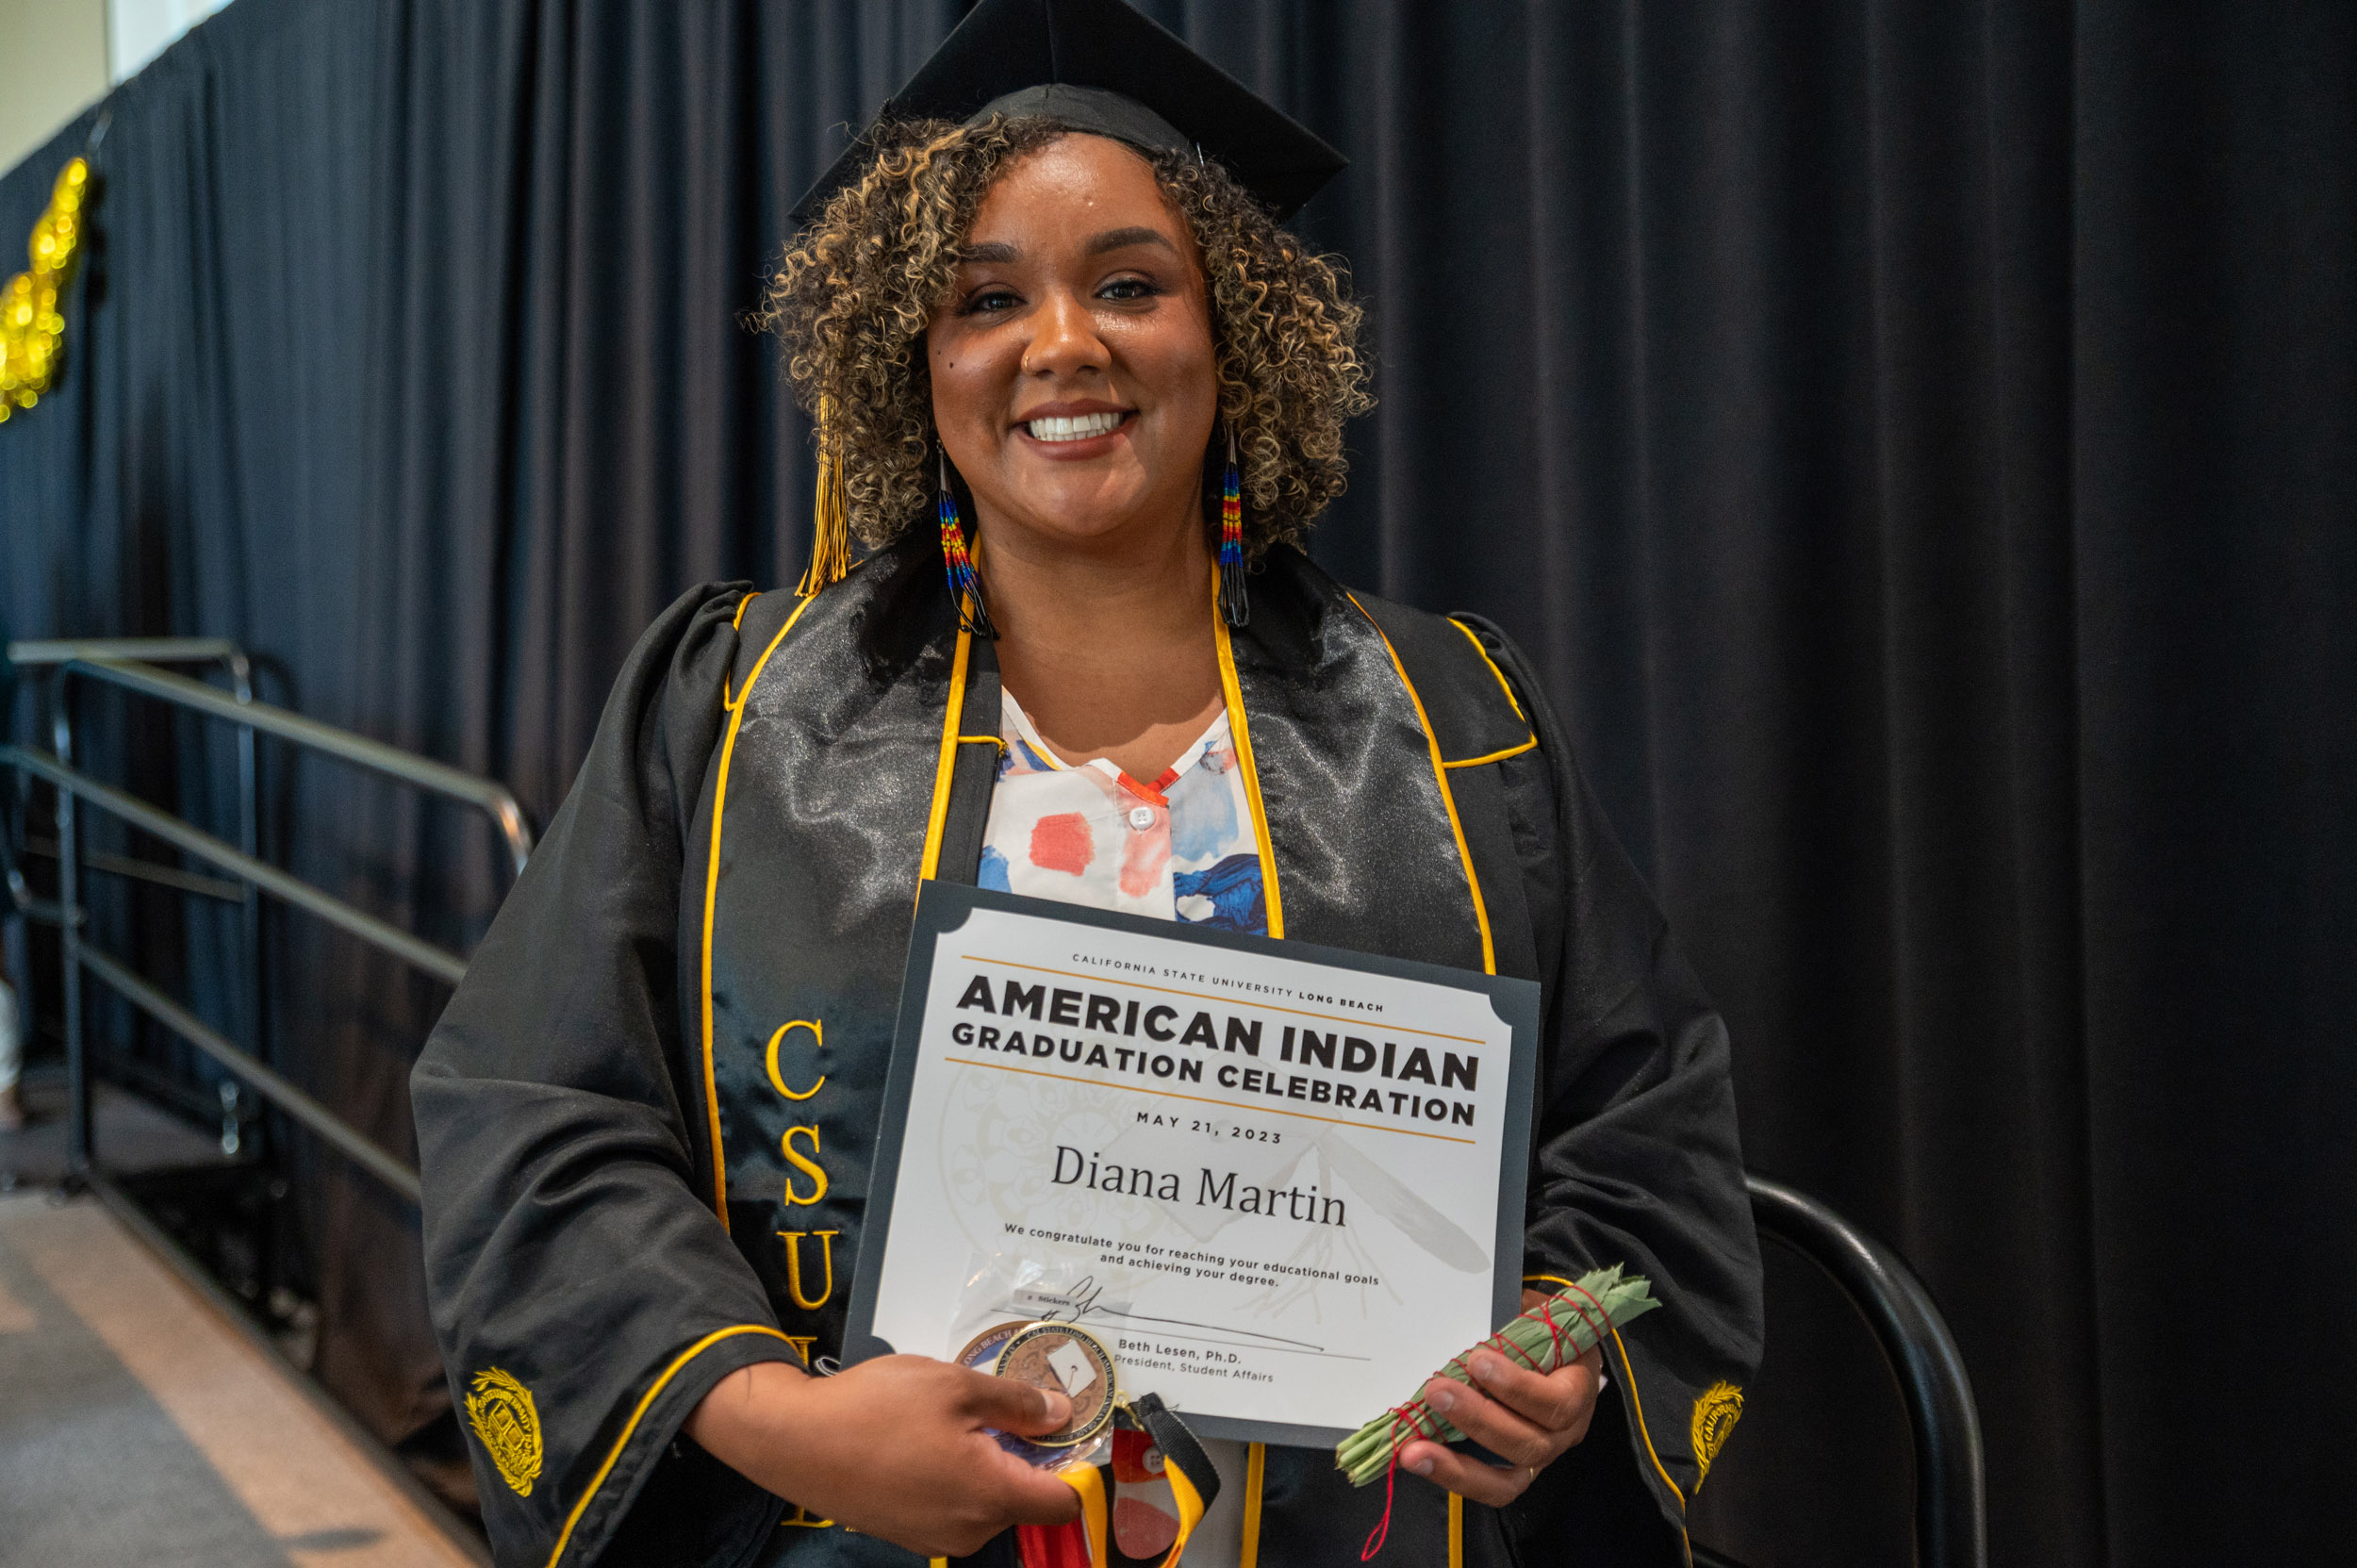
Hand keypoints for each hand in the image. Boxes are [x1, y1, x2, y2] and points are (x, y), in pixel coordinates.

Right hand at [684, 1354, 1083, 1555]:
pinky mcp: (907, 1534)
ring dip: (985, 1466)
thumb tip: (1061, 1415)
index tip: (1065, 1431)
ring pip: (987, 1504)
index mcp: (990, 1495)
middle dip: (1022, 1458)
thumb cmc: (877, 1408)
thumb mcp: (955, 1385)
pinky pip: (953, 1508)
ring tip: (951, 1420)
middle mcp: (969, 1529)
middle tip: (996, 1409)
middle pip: (1024, 1501)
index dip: (1074, 1466)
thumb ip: (1017, 1403)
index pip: (1062, 1503)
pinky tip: (925, 1442)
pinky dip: (954, 1478)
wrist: (794, 1441)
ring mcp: (935, 1538)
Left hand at [1396, 1289, 1605, 1506]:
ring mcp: (1537, 1457)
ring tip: (1415, 1448)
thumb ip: (1512, 1317)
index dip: (1517, 1387)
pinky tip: (1417, 1458)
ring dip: (1456, 1463)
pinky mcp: (1510, 1471)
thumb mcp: (1533, 1312)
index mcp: (1576, 1389)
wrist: (1547, 1346)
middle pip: (1528, 1444)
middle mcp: (1563, 1433)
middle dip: (1478, 1420)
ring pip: (1507, 1479)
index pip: (1556, 1402)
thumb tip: (1472, 1316)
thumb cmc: (1539, 1328)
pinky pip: (1486, 1486)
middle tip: (1436, 1392)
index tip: (1477, 1359)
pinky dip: (1450, 1475)